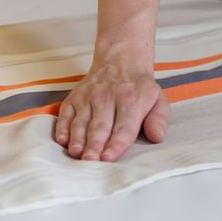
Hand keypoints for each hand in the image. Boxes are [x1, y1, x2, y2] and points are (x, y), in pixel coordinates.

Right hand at [54, 60, 169, 161]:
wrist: (121, 60)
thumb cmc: (138, 87)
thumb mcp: (158, 99)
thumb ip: (158, 119)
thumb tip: (156, 136)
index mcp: (131, 101)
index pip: (123, 127)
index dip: (116, 144)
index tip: (109, 157)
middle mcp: (107, 98)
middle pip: (100, 126)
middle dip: (94, 145)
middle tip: (90, 160)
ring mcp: (88, 97)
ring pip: (81, 121)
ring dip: (77, 138)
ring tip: (76, 153)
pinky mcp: (75, 97)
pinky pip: (66, 113)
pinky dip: (62, 127)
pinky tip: (63, 140)